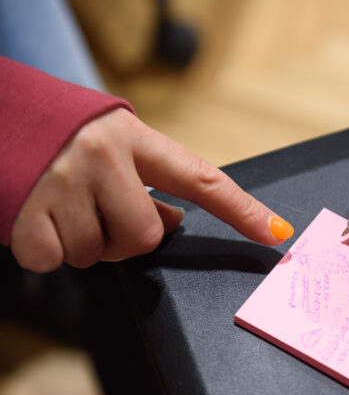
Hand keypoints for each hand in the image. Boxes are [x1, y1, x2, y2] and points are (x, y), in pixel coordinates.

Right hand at [10, 108, 293, 272]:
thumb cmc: (59, 134)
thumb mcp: (110, 142)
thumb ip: (146, 179)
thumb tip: (175, 223)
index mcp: (132, 137)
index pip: (202, 178)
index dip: (242, 210)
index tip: (276, 233)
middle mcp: (101, 156)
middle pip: (146, 235)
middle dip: (128, 240)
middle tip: (100, 216)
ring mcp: (61, 183)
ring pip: (98, 253)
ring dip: (83, 243)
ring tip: (62, 207)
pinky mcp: (23, 211)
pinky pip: (53, 260)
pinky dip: (46, 250)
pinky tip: (36, 217)